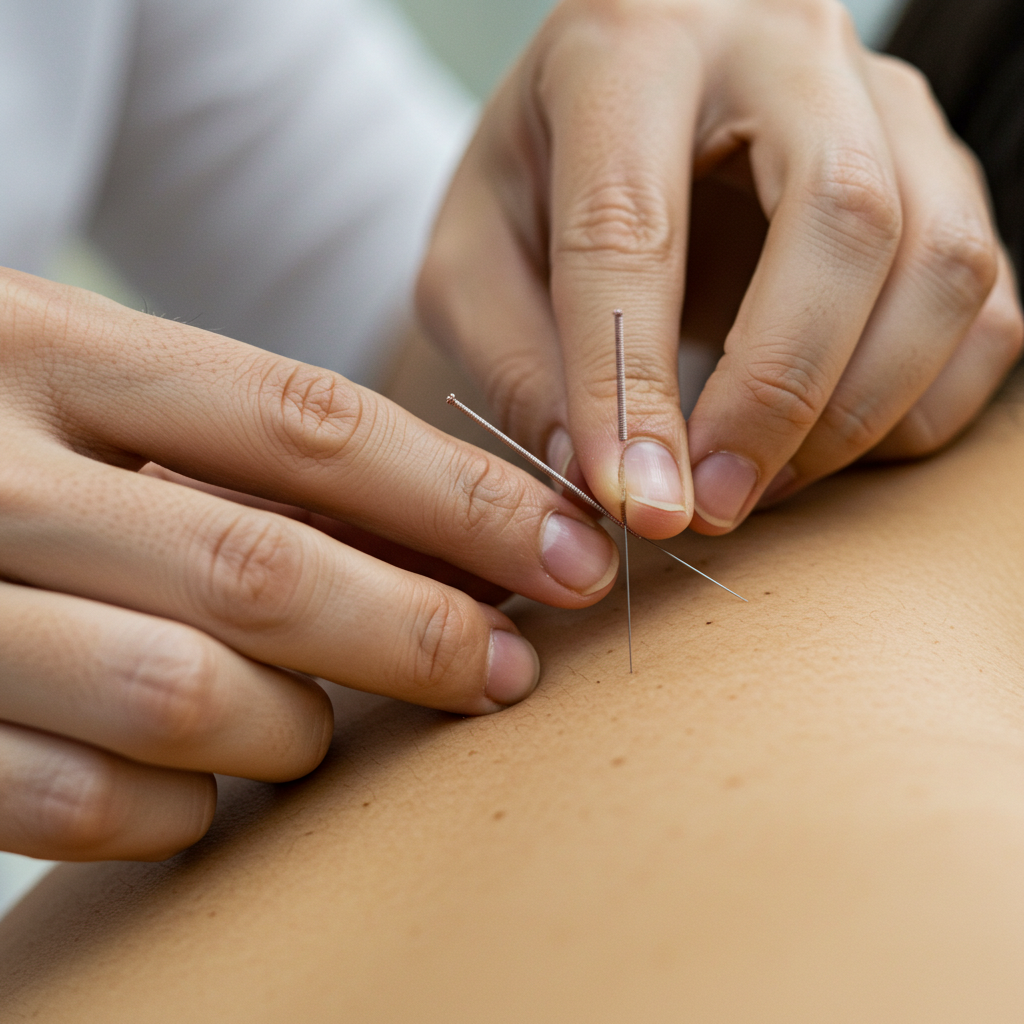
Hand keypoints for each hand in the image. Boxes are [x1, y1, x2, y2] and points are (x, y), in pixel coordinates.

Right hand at [0, 269, 617, 860]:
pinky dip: (172, 811)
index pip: (309, 423)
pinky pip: (72, 800)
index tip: (571, 555)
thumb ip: (249, 461)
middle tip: (505, 670)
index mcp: (52, 348)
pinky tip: (207, 795)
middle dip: (417, 633)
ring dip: (295, 729)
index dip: (462, 499)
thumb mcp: (101, 399)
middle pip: (262, 565)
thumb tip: (452, 542)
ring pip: (180, 692)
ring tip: (327, 733)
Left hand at [417, 0, 1023, 536]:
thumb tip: (597, 482)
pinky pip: (984, 308)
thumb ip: (515, 366)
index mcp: (629, 45)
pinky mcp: (940, 178)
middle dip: (777, 396)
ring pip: (938, 263)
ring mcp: (884, 106)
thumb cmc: (535, 188)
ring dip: (854, 411)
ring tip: (757, 484)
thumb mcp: (473, 263)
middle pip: (839, 219)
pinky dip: (918, 406)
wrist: (621, 122)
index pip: (634, 229)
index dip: (634, 385)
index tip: (638, 505)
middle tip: (714, 508)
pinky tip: (826, 446)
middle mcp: (779, 45)